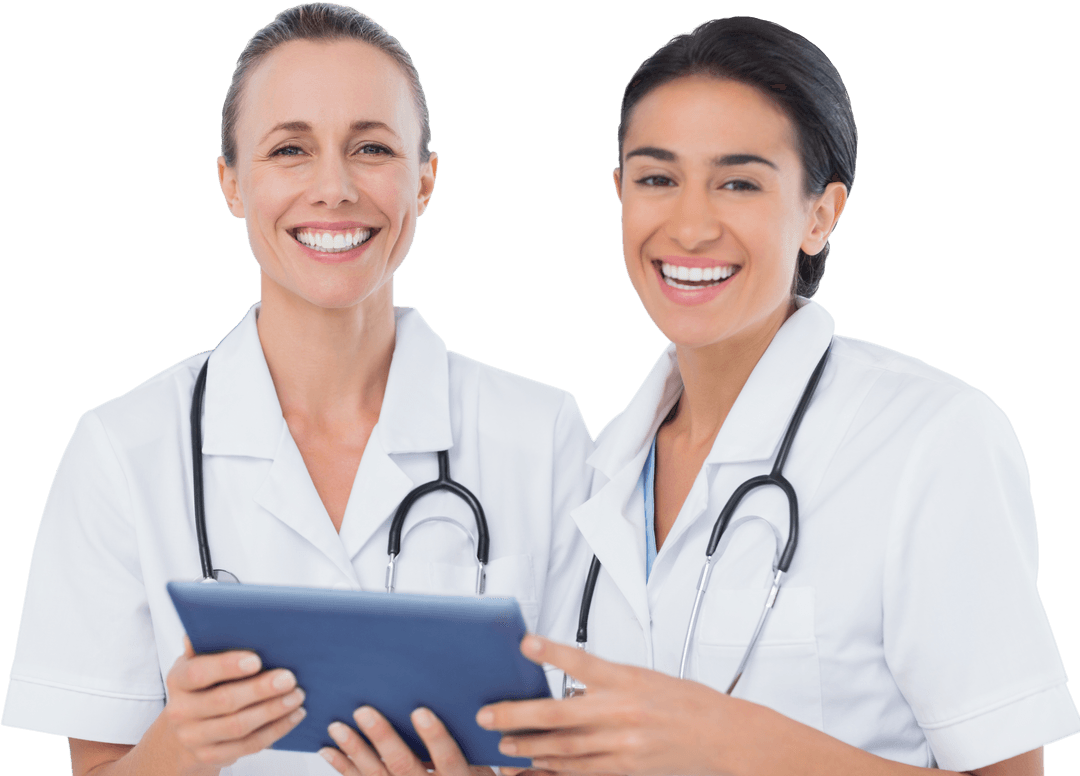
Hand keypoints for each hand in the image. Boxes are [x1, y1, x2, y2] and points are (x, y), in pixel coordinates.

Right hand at [158, 637, 306, 772]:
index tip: (256, 659)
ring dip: (273, 710)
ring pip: (239, 727)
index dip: (227, 666)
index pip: (198, 673)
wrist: (181, 733)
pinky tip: (294, 715)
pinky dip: (276, 730)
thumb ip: (210, 642)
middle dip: (260, 689)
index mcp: (178, 679)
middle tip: (289, 677)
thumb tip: (223, 612)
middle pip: (224, 702)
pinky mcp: (212, 757)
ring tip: (297, 695)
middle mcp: (181, 711)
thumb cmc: (201, 686)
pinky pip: (248, 745)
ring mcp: (196, 738)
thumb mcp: (198, 662)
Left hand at [319, 705, 494, 775]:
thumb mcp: (482, 768)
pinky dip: (343, 767)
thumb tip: (466, 705)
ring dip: (355, 750)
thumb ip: (471, 742)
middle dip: (382, 737)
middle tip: (363, 711)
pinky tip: (329, 751)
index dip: (435, 737)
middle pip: (403, 765)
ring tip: (337, 727)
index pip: (448, 758)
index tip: (421, 712)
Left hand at [476, 635, 748, 775]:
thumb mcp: (647, 678)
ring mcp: (622, 745)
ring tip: (503, 744)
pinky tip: (538, 766)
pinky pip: (582, 770)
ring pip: (563, 747)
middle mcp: (622, 712)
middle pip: (558, 714)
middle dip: (517, 715)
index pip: (582, 661)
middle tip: (487, 714)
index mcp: (628, 679)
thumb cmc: (689, 703)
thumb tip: (572, 687)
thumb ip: (609, 683)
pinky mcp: (626, 768)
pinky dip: (557, 768)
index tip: (525, 643)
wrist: (724, 737)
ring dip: (529, 747)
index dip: (551, 652)